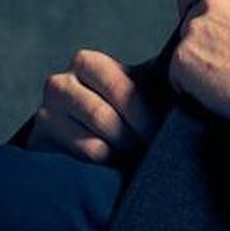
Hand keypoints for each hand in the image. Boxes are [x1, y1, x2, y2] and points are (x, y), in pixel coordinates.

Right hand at [26, 48, 159, 165]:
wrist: (91, 134)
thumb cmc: (127, 107)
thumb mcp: (141, 85)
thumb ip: (160, 76)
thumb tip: (190, 68)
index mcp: (85, 63)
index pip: (119, 88)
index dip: (144, 114)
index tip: (161, 131)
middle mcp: (59, 84)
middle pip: (103, 118)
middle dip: (133, 138)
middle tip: (150, 147)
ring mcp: (44, 115)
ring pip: (92, 145)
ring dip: (119, 154)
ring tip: (134, 155)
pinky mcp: (38, 145)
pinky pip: (78, 163)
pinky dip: (102, 167)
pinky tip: (113, 164)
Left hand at [169, 0, 229, 123]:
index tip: (194, 8)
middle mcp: (212, 2)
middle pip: (190, 17)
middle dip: (202, 36)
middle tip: (227, 58)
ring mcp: (194, 30)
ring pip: (184, 45)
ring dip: (197, 60)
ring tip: (226, 76)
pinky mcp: (181, 58)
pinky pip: (176, 73)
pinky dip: (188, 84)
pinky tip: (215, 91)